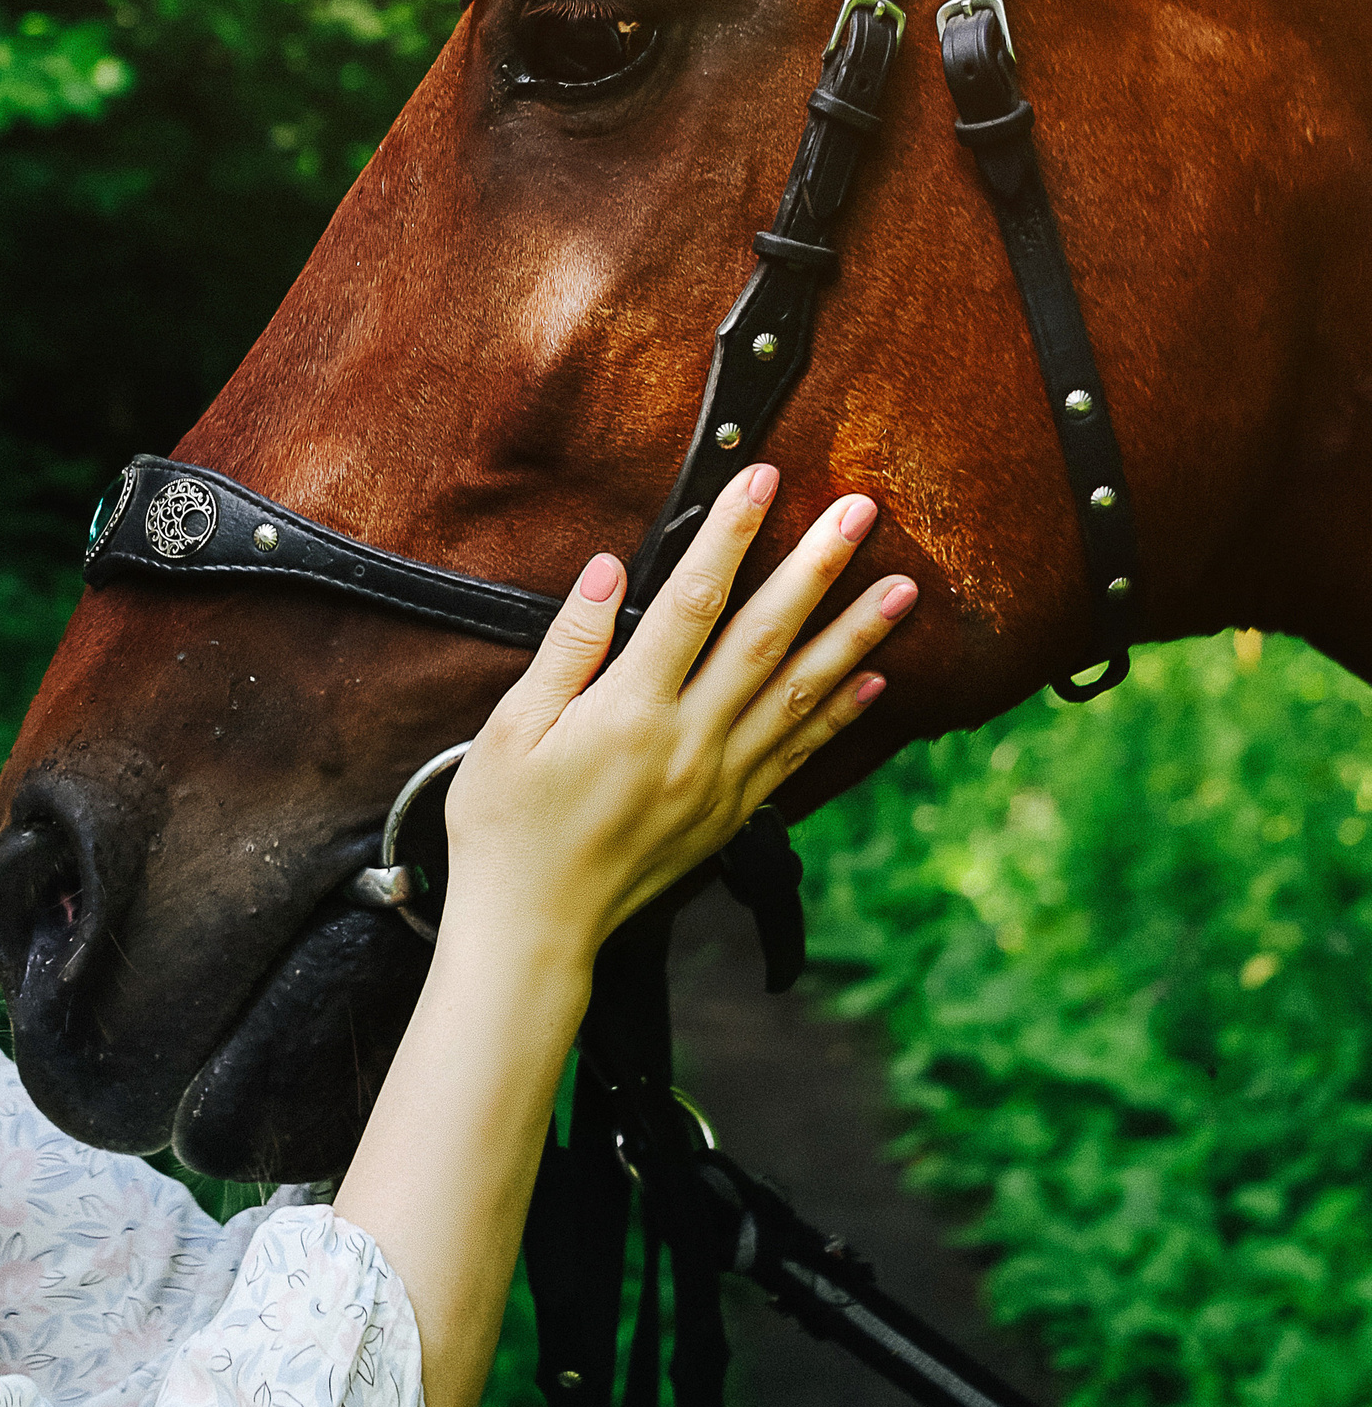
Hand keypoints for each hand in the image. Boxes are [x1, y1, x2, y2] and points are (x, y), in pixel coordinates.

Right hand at [438, 464, 912, 970]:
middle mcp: (689, 742)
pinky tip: (874, 680)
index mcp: (630, 711)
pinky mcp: (732, 813)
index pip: (690, 601)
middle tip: (864, 512)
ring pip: (801, 694)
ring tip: (901, 589)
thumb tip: (605, 570)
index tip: (762, 477)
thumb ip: (568, 647)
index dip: (730, 534)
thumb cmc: (506, 827)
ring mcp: (720, 780)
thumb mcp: (511, 729)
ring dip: (854, 636)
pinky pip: (799, 754)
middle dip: (818, 568)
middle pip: (767, 638)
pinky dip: (840, 715)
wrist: (535, 929)